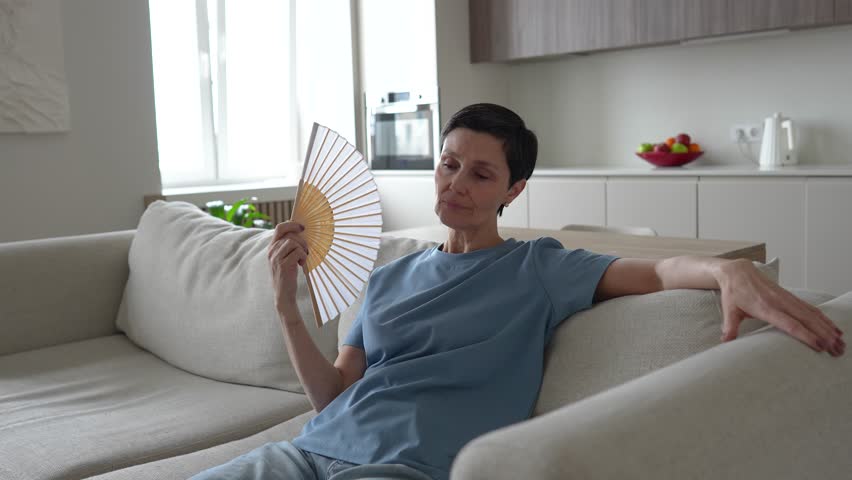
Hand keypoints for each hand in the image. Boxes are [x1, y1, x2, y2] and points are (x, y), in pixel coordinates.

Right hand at [268, 221, 308, 315]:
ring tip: (302, 259)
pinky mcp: (283, 265)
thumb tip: (300, 232)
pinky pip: (297, 252)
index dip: (292, 224)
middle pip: (290, 235)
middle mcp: (271, 251)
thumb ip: (287, 246)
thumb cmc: (287, 276)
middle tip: (305, 251)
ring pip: (293, 242)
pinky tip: (301, 264)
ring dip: (303, 249)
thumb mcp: (284, 259)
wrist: (283, 295)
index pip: (280, 228)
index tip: (302, 227)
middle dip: (302, 241)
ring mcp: (276, 258)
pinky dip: (303, 257)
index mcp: (272, 248)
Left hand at [716, 259, 844, 355]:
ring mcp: (786, 298)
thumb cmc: (733, 292)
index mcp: (765, 307)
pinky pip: (810, 308)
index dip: (805, 335)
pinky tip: (834, 328)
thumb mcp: (729, 310)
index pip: (789, 323)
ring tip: (841, 343)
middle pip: (807, 320)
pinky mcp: (790, 297)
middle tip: (837, 350)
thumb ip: (729, 327)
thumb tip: (725, 342)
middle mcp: (779, 302)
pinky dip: (824, 318)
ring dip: (828, 328)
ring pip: (812, 314)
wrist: (738, 271)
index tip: (819, 346)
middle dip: (824, 335)